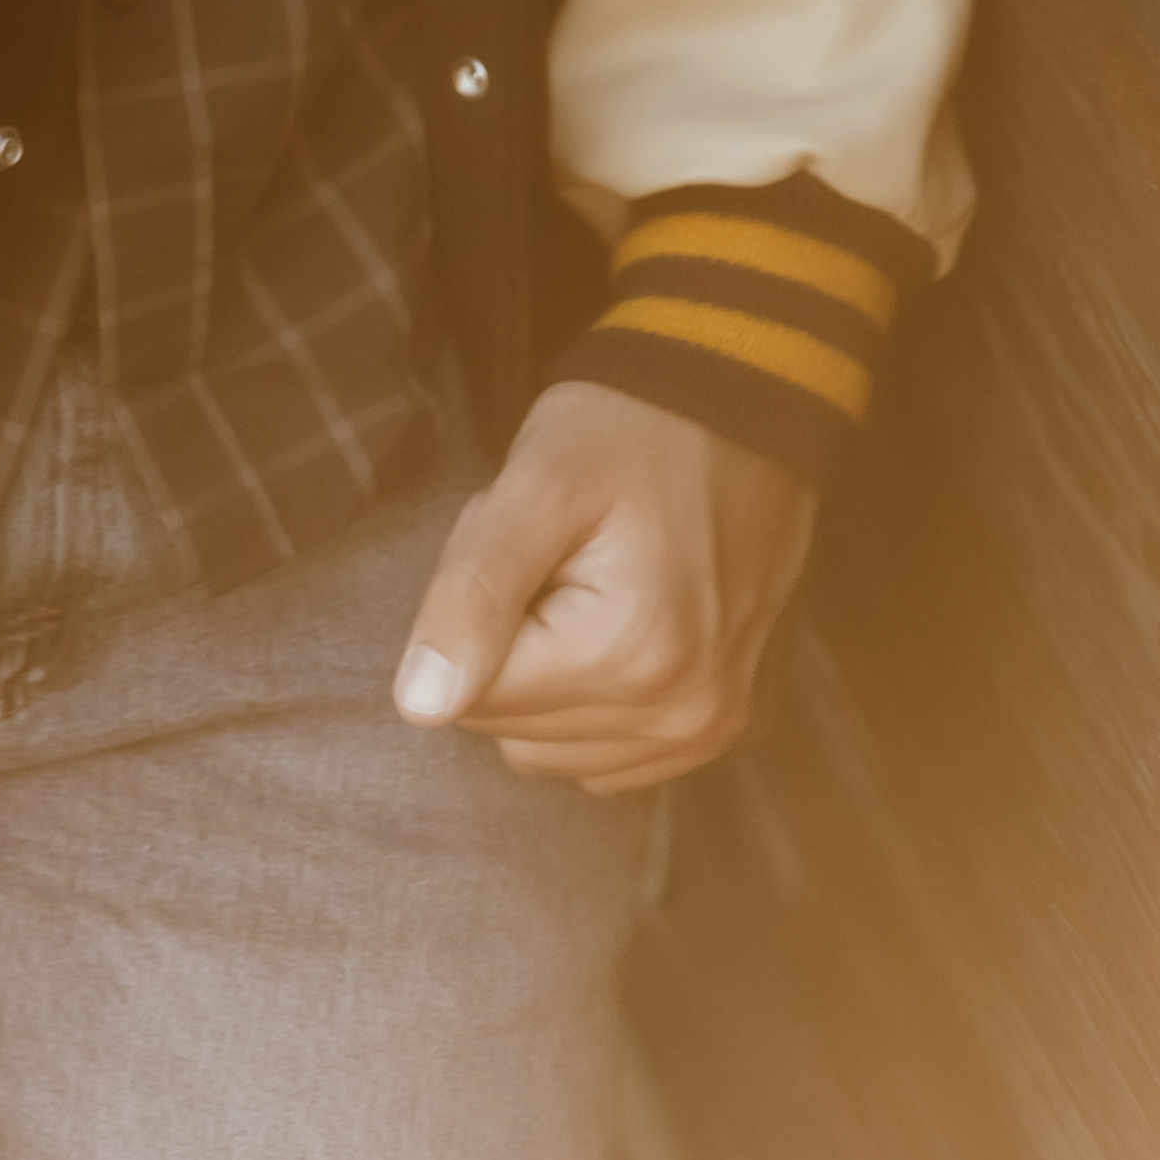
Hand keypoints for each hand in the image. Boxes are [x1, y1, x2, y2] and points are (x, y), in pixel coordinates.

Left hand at [390, 382, 816, 796]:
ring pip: (559, 753)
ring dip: (552, 680)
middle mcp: (682, 715)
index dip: (474, 613)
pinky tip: (622, 626)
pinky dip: (599, 705)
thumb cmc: (627, 431)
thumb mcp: (535, 486)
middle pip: (515, 727)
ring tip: (588, 587)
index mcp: (628, 657)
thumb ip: (473, 594)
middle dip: (512, 645)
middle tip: (552, 560)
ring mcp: (715, 728)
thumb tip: (419, 707)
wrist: (739, 402)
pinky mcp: (735, 725)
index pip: (474, 697)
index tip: (521, 550)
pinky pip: (618, 757)